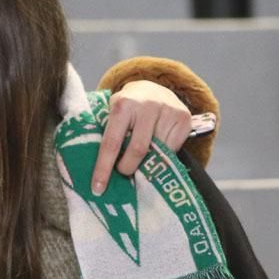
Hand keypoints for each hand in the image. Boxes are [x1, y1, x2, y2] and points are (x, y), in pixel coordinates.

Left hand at [90, 80, 191, 194]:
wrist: (152, 89)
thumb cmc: (126, 109)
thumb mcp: (110, 113)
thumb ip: (105, 134)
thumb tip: (95, 169)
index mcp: (123, 105)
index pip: (112, 142)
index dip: (104, 168)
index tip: (97, 189)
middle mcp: (147, 105)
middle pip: (138, 150)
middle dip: (127, 168)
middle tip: (123, 171)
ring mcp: (168, 110)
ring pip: (157, 152)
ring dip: (147, 162)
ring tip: (140, 159)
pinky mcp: (184, 118)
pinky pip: (172, 149)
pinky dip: (162, 155)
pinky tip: (156, 148)